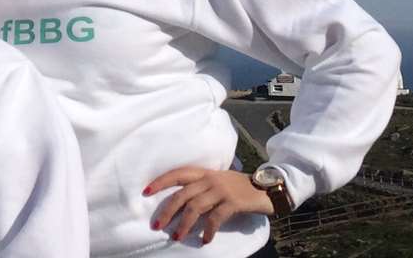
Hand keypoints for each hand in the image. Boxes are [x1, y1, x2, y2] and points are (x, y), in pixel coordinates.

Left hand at [143, 166, 272, 245]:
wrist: (266, 188)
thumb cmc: (240, 188)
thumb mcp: (219, 182)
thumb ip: (202, 188)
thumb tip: (180, 205)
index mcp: (205, 173)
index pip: (178, 174)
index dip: (161, 182)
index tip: (145, 192)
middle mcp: (211, 179)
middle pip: (182, 194)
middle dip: (167, 211)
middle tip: (157, 225)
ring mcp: (222, 190)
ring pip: (195, 207)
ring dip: (184, 224)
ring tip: (177, 236)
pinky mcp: (233, 202)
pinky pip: (215, 218)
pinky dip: (208, 230)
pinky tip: (205, 240)